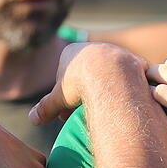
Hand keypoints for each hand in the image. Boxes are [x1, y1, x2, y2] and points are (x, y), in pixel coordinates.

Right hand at [30, 43, 146, 125]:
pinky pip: (127, 80)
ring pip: (108, 77)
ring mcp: (116, 53)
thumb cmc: (81, 84)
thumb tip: (32, 119)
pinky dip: (123, 92)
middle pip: (87, 76)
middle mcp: (95, 48)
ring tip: (104, 115)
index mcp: (72, 51)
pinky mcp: (134, 62)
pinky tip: (122, 107)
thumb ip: (46, 107)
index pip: (65, 77)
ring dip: (104, 94)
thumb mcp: (59, 98)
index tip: (65, 115)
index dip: (64, 98)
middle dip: (84, 97)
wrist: (113, 75)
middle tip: (83, 117)